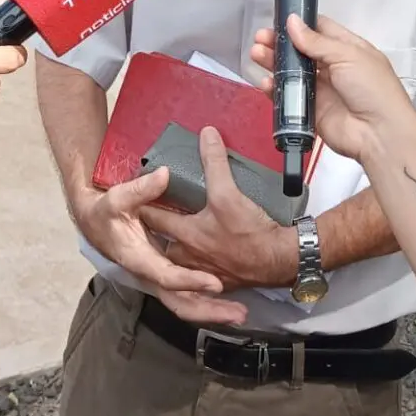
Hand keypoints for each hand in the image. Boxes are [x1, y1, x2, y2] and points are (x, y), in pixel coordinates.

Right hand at [74, 169, 241, 323]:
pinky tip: (228, 303)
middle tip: (239, 313)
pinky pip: (187, 296)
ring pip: (186, 304)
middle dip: (209, 311)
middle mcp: (150, 275)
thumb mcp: (117, 198)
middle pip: (181, 303)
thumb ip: (140, 189)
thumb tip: (164, 175)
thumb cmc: (104, 213)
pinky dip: (206, 303)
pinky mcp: (165, 275)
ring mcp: (158, 277)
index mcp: (139, 259)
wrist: (94, 224)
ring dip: (212, 311)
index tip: (215, 284)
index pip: (167, 277)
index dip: (191, 281)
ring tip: (241, 313)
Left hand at [139, 127, 294, 307]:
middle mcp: (189, 256)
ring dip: (178, 248)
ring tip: (180, 234)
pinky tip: (206, 254)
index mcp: (186, 234)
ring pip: (181, 260)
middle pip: (163, 243)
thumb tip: (206, 134)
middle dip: (157, 231)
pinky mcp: (222, 280)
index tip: (136, 196)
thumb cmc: (250, 232)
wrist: (279, 261)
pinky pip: (201, 273)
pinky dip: (198, 264)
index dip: (143, 205)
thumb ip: (214, 163)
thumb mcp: (228, 193)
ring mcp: (204, 271)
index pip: (153, 217)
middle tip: (155, 214)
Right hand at [251, 14, 415, 163]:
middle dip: (280, 43)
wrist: (379, 133)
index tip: (278, 19)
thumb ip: (317, 41)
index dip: (300, 24)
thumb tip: (292, 21)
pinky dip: (275, 89)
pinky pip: (289, 97)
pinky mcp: (310, 110)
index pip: (320, 30)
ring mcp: (321, 89)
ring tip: (256, 54)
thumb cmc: (372, 88)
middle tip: (260, 38)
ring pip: (291, 72)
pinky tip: (265, 82)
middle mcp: (333, 67)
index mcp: (347, 49)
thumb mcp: (348, 55)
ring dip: (273, 63)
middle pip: (301, 51)